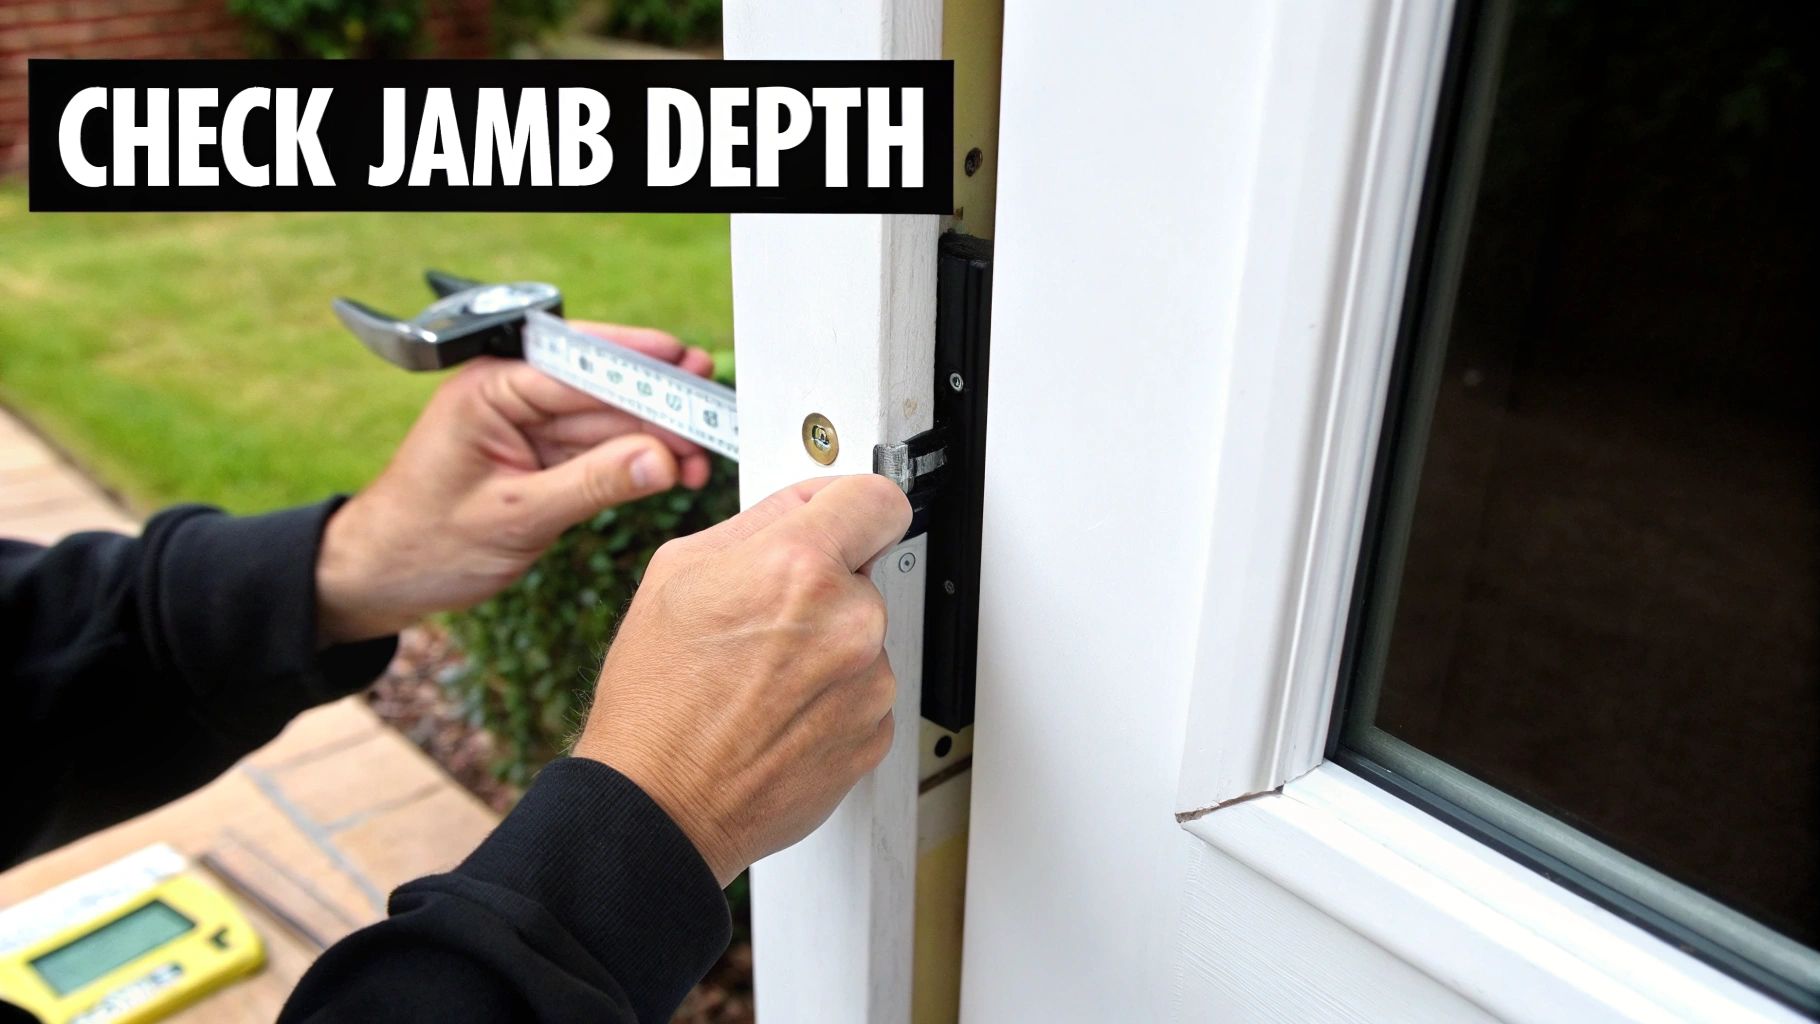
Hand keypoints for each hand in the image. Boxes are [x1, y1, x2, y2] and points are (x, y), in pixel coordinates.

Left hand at [315, 322, 715, 644]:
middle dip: (662, 405)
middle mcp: (512, 395)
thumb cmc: (424, 543)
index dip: (640, 366)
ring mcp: (531, 425)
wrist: (382, 577)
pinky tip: (675, 469)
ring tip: (702, 460)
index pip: (579, 368)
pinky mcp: (545, 455)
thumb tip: (658, 459)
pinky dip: (640, 460)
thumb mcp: (513, 517)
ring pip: (612, 420)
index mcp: (490, 388)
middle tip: (716, 418)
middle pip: (605, 389)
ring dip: (659, 438)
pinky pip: (603, 449)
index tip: (689, 365)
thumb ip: (590, 484)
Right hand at [570, 474, 912, 885]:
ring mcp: (869, 684)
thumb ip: (758, 522)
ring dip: (826, 647)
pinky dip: (831, 698)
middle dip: (821, 587)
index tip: (847, 520)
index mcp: (798, 566)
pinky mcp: (875, 734)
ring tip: (760, 679)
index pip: (879, 499)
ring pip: (863, 637)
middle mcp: (848, 622)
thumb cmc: (656, 699)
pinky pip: (864, 692)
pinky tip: (778, 713)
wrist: (660, 803)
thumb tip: (806, 502)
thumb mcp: (678, 571)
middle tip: (762, 623)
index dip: (856, 506)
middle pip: (863, 574)